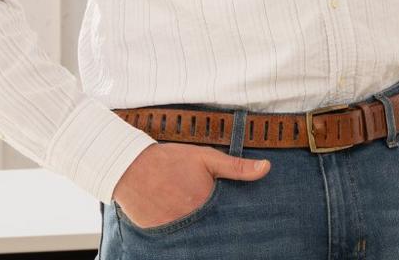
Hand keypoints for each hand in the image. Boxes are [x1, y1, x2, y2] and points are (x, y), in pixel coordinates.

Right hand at [112, 142, 269, 229]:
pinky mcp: (160, 238)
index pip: (230, 222)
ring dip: (201, 233)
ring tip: (198, 220)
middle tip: (219, 223)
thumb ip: (237, 166)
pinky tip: (183, 223)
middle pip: (214, 233)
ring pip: (196, 239)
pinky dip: (182, 235)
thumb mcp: (206, 158)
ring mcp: (175, 233)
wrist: (131, 168)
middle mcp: (193, 224)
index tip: (246, 226)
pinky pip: (176, 242)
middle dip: (218, 230)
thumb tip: (267, 167)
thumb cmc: (171, 160)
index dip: (237, 223)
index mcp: (207, 205)